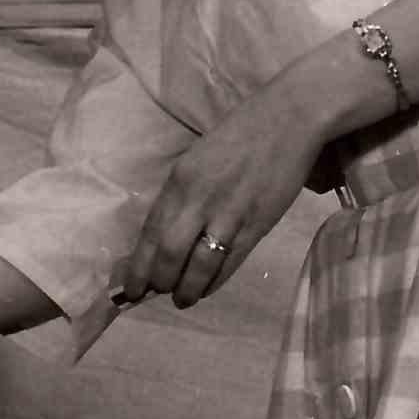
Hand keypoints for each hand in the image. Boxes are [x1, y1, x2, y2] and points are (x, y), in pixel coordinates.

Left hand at [114, 81, 324, 309]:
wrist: (288, 119)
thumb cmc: (241, 135)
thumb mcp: (198, 158)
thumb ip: (183, 193)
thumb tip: (166, 230)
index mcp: (180, 179)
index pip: (150, 230)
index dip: (138, 264)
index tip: (130, 286)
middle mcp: (199, 199)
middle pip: (168, 252)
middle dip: (158, 280)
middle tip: (155, 293)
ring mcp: (229, 213)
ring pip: (199, 264)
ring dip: (187, 288)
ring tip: (182, 299)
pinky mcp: (257, 224)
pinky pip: (230, 262)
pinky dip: (215, 281)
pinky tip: (206, 289)